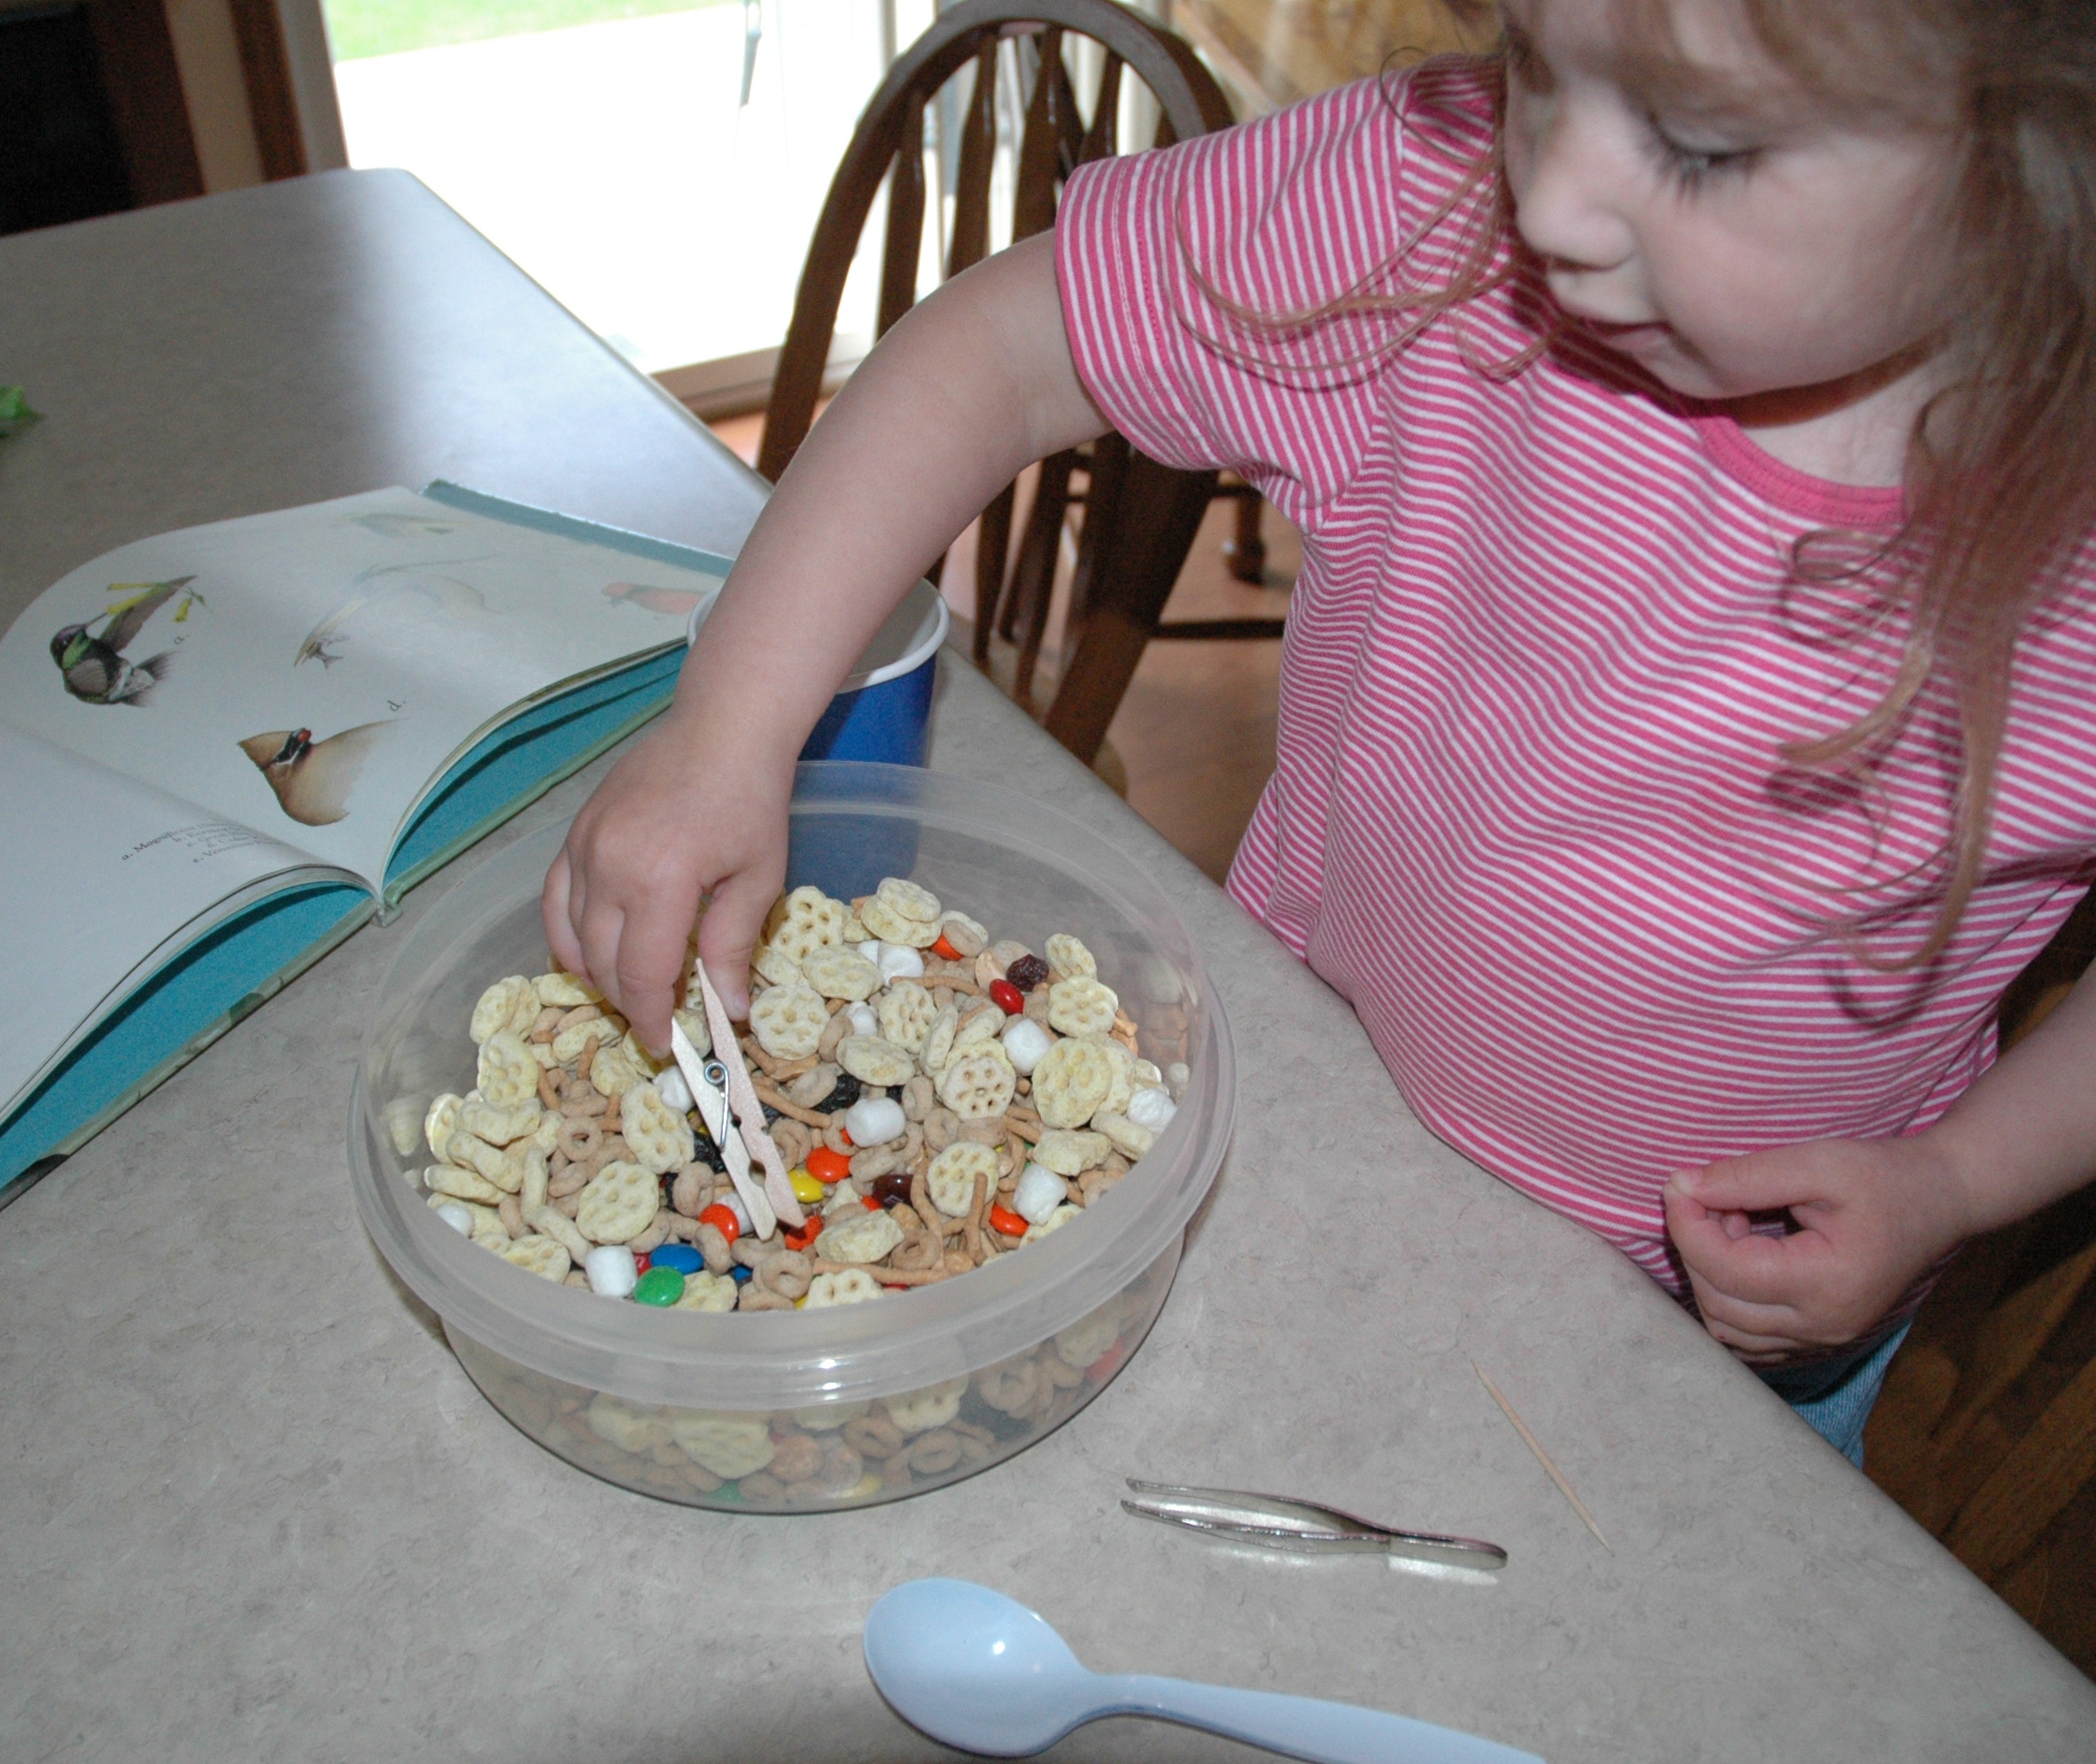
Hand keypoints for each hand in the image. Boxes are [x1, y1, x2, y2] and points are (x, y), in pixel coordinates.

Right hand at [541, 705, 792, 1049]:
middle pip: (603, 963)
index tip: (665, 1044)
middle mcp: (608, 867)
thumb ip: (732, 946)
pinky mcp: (574, 834)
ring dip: (599, 974)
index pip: (640, 974)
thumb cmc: (750, 800)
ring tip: (629, 991)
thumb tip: (726, 1009)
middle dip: (627, 1002)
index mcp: (658, 882)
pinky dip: (567, 936)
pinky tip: (587, 956)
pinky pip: (554, 900)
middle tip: (656, 1020)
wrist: (721, 729)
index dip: (650, 1018)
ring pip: (573, 936)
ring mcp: (583, 848)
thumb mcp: (757, 879)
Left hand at [1663, 1134, 1975, 1364]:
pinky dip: (1729, 1298)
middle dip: (1698, 1248)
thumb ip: (1749, 1176)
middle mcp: (1824, 1327)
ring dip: (1710, 1275)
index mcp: (1829, 1285)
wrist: (1942, 1201)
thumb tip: (1682, 1187)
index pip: (1725, 1270)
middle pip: (1718, 1304)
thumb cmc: (1887, 1177)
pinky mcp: (1818, 1341)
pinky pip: (1748, 1338)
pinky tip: (1746, 1253)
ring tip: (1736, 1224)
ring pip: (1727, 1329)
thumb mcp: (1820, 1162)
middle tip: (1716, 1197)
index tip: (1678, 1185)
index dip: (1686, 1226)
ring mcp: (1823, 1341)